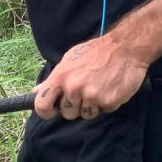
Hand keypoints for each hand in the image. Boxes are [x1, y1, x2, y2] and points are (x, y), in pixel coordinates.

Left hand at [32, 34, 150, 119]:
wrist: (126, 47)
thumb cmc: (95, 52)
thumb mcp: (69, 60)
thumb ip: (52, 79)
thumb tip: (36, 92)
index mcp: (60, 78)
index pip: (42, 105)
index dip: (45, 112)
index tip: (52, 111)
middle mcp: (73, 88)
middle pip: (67, 114)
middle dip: (75, 107)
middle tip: (85, 92)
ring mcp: (91, 96)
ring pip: (86, 114)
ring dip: (92, 106)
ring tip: (99, 87)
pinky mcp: (109, 101)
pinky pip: (104, 111)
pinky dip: (107, 103)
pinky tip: (110, 88)